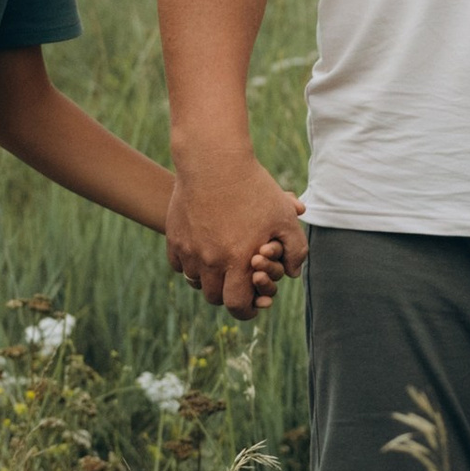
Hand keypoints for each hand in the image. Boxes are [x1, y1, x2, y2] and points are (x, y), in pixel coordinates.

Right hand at [169, 157, 308, 316]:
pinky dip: (191, 263)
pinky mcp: (174, 238)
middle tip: (237, 281)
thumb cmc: (253, 187)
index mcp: (237, 261)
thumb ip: (295, 249)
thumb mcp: (284, 216)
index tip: (252, 304)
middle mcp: (210, 261)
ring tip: (221, 264)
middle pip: (214, 297)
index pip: (238, 306)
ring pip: (196, 281)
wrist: (213, 160)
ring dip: (209, 279)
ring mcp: (189, 250)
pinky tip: (203, 249)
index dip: (246, 310)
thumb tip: (293, 273)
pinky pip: (180, 264)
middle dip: (228, 294)